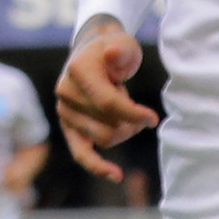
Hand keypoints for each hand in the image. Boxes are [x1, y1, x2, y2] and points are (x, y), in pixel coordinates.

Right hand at [55, 18, 158, 181]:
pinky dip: (97, 166)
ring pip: (104, 139)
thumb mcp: (123, 43)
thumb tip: (112, 55)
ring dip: (124, 132)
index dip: (134, 114)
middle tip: (138, 110)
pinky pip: (81, 154)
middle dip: (131, 122)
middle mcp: (65, 92)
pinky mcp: (68, 127)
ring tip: (126, 114)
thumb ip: (120, 49)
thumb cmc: (114, 51)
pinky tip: (116, 175)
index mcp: (78, 70)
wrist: (92, 55)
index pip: (108, 103)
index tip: (153, 117)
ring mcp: (64, 111)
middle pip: (109, 124)